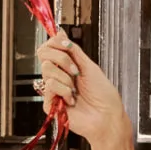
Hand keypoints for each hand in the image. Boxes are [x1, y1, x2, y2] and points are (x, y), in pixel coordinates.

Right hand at [39, 32, 129, 149]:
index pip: (49, 47)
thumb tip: (60, 33)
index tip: (66, 45)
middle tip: (75, 70)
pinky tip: (72, 99)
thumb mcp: (89, 66)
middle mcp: (58, 76)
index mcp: (67, 66)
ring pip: (47, 69)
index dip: (55, 42)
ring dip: (66, 77)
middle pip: (43, 54)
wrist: (107, 116)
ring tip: (75, 88)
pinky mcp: (49, 103)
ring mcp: (53, 89)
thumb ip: (73, 50)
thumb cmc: (103, 95)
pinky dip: (64, 90)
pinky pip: (50, 85)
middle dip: (61, 58)